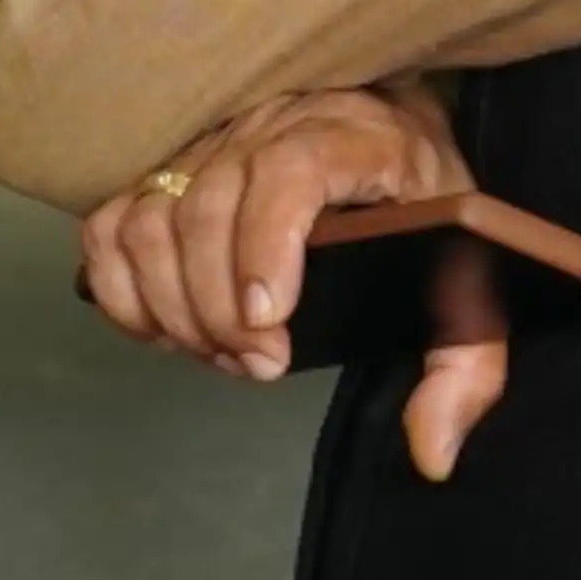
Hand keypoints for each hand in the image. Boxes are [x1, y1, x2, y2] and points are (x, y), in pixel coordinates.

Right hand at [79, 85, 512, 476]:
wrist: (391, 130)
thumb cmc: (422, 207)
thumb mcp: (469, 279)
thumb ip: (464, 367)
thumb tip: (433, 452)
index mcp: (353, 140)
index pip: (288, 172)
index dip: (264, 245)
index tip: (268, 321)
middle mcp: (271, 128)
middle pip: (206, 208)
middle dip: (219, 309)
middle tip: (259, 363)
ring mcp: (210, 146)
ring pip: (150, 219)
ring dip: (171, 305)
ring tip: (222, 351)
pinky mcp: (167, 171)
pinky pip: (111, 225)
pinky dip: (121, 288)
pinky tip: (166, 328)